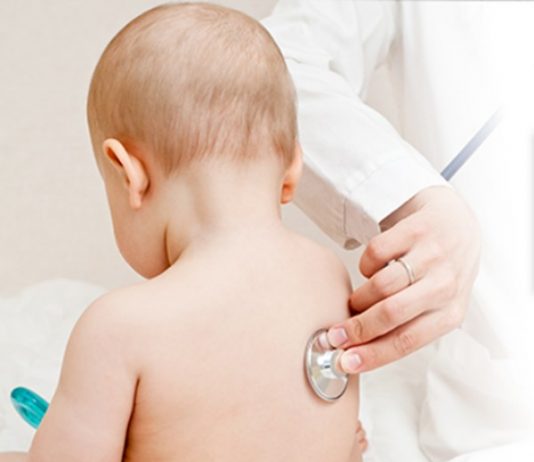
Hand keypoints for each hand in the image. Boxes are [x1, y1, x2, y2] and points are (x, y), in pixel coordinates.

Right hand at [328, 186, 480, 372]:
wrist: (456, 223)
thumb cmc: (442, 270)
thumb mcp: (437, 304)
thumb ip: (409, 325)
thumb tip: (363, 352)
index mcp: (452, 311)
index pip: (407, 341)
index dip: (371, 354)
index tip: (345, 361)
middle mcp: (446, 284)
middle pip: (390, 313)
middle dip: (356, 328)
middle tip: (337, 334)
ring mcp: (432, 255)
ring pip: (380, 284)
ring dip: (360, 298)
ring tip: (359, 300)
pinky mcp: (416, 229)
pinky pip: (375, 252)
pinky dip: (366, 265)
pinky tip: (373, 268)